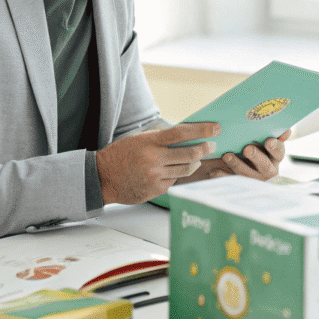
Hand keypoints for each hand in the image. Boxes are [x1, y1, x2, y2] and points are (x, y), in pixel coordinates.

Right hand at [96, 122, 220, 203]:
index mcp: (149, 142)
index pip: (181, 133)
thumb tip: (186, 136)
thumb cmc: (121, 154)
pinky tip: (174, 171)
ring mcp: (155, 176)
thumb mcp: (139, 139)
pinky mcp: (156, 189)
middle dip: (204, 149)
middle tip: (212, 145)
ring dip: (195, 163)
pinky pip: (174, 181)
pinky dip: (177, 175)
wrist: (102, 177)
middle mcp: (154, 159)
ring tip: (198, 157)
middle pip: (189, 154)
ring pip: (185, 169)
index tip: (216, 128)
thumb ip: (161, 139)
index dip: (201, 130)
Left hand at [178, 129, 291, 184]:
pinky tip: (214, 171)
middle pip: (265, 165)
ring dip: (237, 164)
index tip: (268, 141)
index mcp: (275, 156)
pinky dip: (222, 176)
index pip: (279, 152)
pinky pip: (230, 182)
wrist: (238, 161)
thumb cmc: (253, 143)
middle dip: (256, 157)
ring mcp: (253, 179)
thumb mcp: (263, 138)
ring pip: (247, 174)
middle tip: (247, 149)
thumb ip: (273, 133)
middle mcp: (267, 169)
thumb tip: (287, 129)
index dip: (275, 147)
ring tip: (227, 155)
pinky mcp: (239, 184)